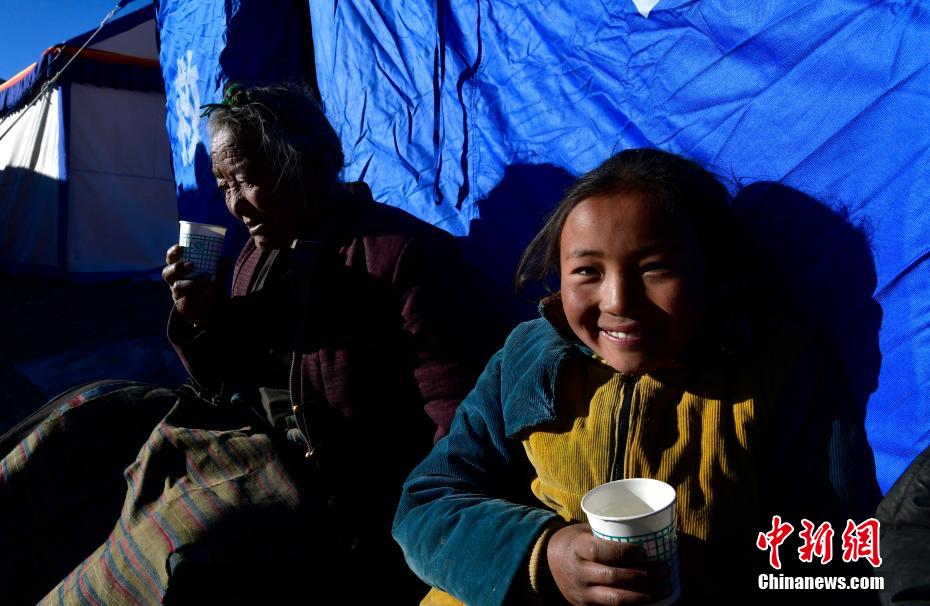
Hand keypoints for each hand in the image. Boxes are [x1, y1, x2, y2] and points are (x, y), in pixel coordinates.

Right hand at [162, 244, 229, 326]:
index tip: (179, 247)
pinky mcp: (181, 305)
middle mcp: (175, 281)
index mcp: (180, 270)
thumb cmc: (212, 290)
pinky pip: (184, 299)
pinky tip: (203, 294)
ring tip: (207, 279)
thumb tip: (226, 258)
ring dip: (191, 282)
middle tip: (192, 265)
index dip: (172, 253)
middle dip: (177, 267)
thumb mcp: (219, 278)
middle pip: (167, 272)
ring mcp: (177, 294)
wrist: (214, 311)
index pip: (171, 259)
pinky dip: (193, 295)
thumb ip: (222, 269)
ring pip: (177, 286)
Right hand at [546, 523, 670, 604]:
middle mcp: (578, 572)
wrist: (549, 560)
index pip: (599, 552)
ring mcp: (582, 592)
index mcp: (577, 548)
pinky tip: (651, 600)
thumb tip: (649, 529)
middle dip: (643, 575)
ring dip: (644, 595)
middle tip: (664, 569)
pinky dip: (634, 605)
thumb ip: (609, 534)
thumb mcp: (587, 531)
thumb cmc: (577, 541)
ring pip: (615, 599)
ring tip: (665, 587)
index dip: (623, 552)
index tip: (644, 550)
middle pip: (612, 577)